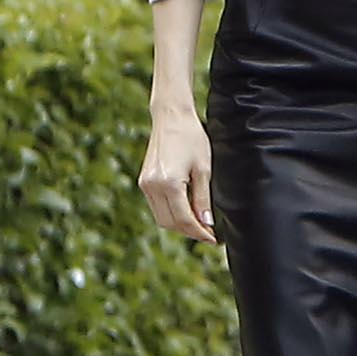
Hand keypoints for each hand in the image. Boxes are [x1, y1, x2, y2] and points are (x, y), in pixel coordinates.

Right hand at [140, 105, 216, 242]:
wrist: (171, 117)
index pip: (184, 219)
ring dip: (179, 225)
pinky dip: (170, 213)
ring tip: (198, 224)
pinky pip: (156, 207)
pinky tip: (185, 210)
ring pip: (161, 218)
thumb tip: (206, 223)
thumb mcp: (203, 169)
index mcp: (168, 183)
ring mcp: (145, 184)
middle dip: (189, 231)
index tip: (213, 239)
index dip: (200, 232)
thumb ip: (203, 198)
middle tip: (208, 234)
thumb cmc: (191, 138)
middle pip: (170, 223)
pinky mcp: (143, 181)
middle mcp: (152, 186)